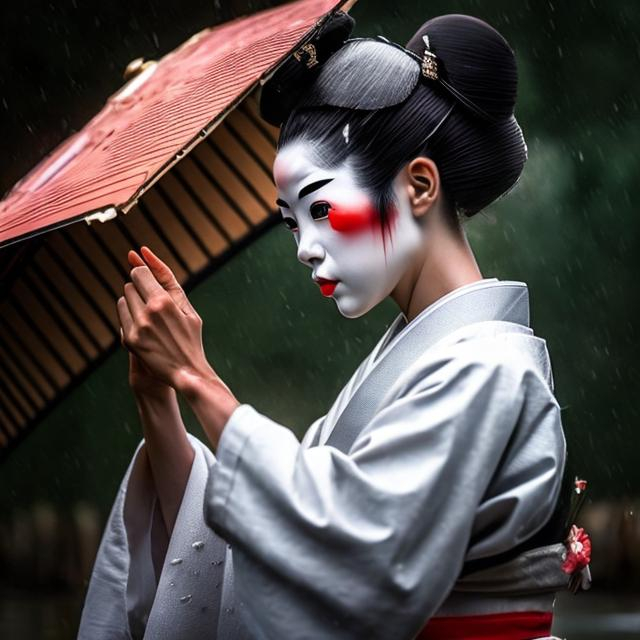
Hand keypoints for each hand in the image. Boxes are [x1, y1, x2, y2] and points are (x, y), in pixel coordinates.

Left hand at [117, 246, 213, 391]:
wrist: (187, 371)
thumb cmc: (191, 337)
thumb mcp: (187, 307)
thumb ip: (167, 280)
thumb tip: (143, 253)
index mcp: (164, 302)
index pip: (138, 272)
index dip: (143, 273)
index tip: (148, 278)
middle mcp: (147, 313)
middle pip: (129, 284)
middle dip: (140, 288)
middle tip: (155, 302)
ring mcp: (136, 328)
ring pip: (123, 299)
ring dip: (133, 302)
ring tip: (150, 315)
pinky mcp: (128, 340)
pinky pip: (121, 316)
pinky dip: (130, 317)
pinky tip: (144, 327)